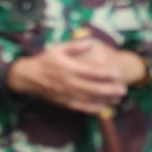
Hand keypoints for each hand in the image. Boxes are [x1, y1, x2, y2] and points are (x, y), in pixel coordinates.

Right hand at [5, 38, 129, 114]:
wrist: (28, 77)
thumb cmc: (45, 60)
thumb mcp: (58, 49)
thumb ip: (76, 45)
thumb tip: (92, 41)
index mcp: (69, 68)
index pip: (91, 72)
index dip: (105, 73)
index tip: (117, 73)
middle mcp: (69, 82)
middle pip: (94, 88)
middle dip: (110, 90)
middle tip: (123, 89)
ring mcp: (67, 95)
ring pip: (90, 99)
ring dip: (106, 100)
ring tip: (118, 99)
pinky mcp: (64, 103)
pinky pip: (81, 108)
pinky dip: (93, 109)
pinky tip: (104, 109)